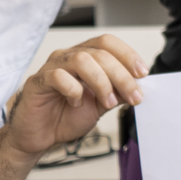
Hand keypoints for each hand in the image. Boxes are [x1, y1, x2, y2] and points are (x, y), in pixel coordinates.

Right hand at [4, 35, 145, 160]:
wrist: (40, 136)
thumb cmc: (66, 116)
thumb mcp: (101, 104)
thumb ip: (119, 93)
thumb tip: (140, 85)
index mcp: (85, 57)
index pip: (108, 43)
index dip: (128, 55)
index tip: (143, 73)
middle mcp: (69, 57)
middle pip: (100, 53)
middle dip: (122, 75)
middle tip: (133, 96)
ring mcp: (52, 67)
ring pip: (82, 60)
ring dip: (102, 82)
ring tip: (107, 102)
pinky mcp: (38, 82)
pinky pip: (58, 76)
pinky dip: (74, 90)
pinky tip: (76, 103)